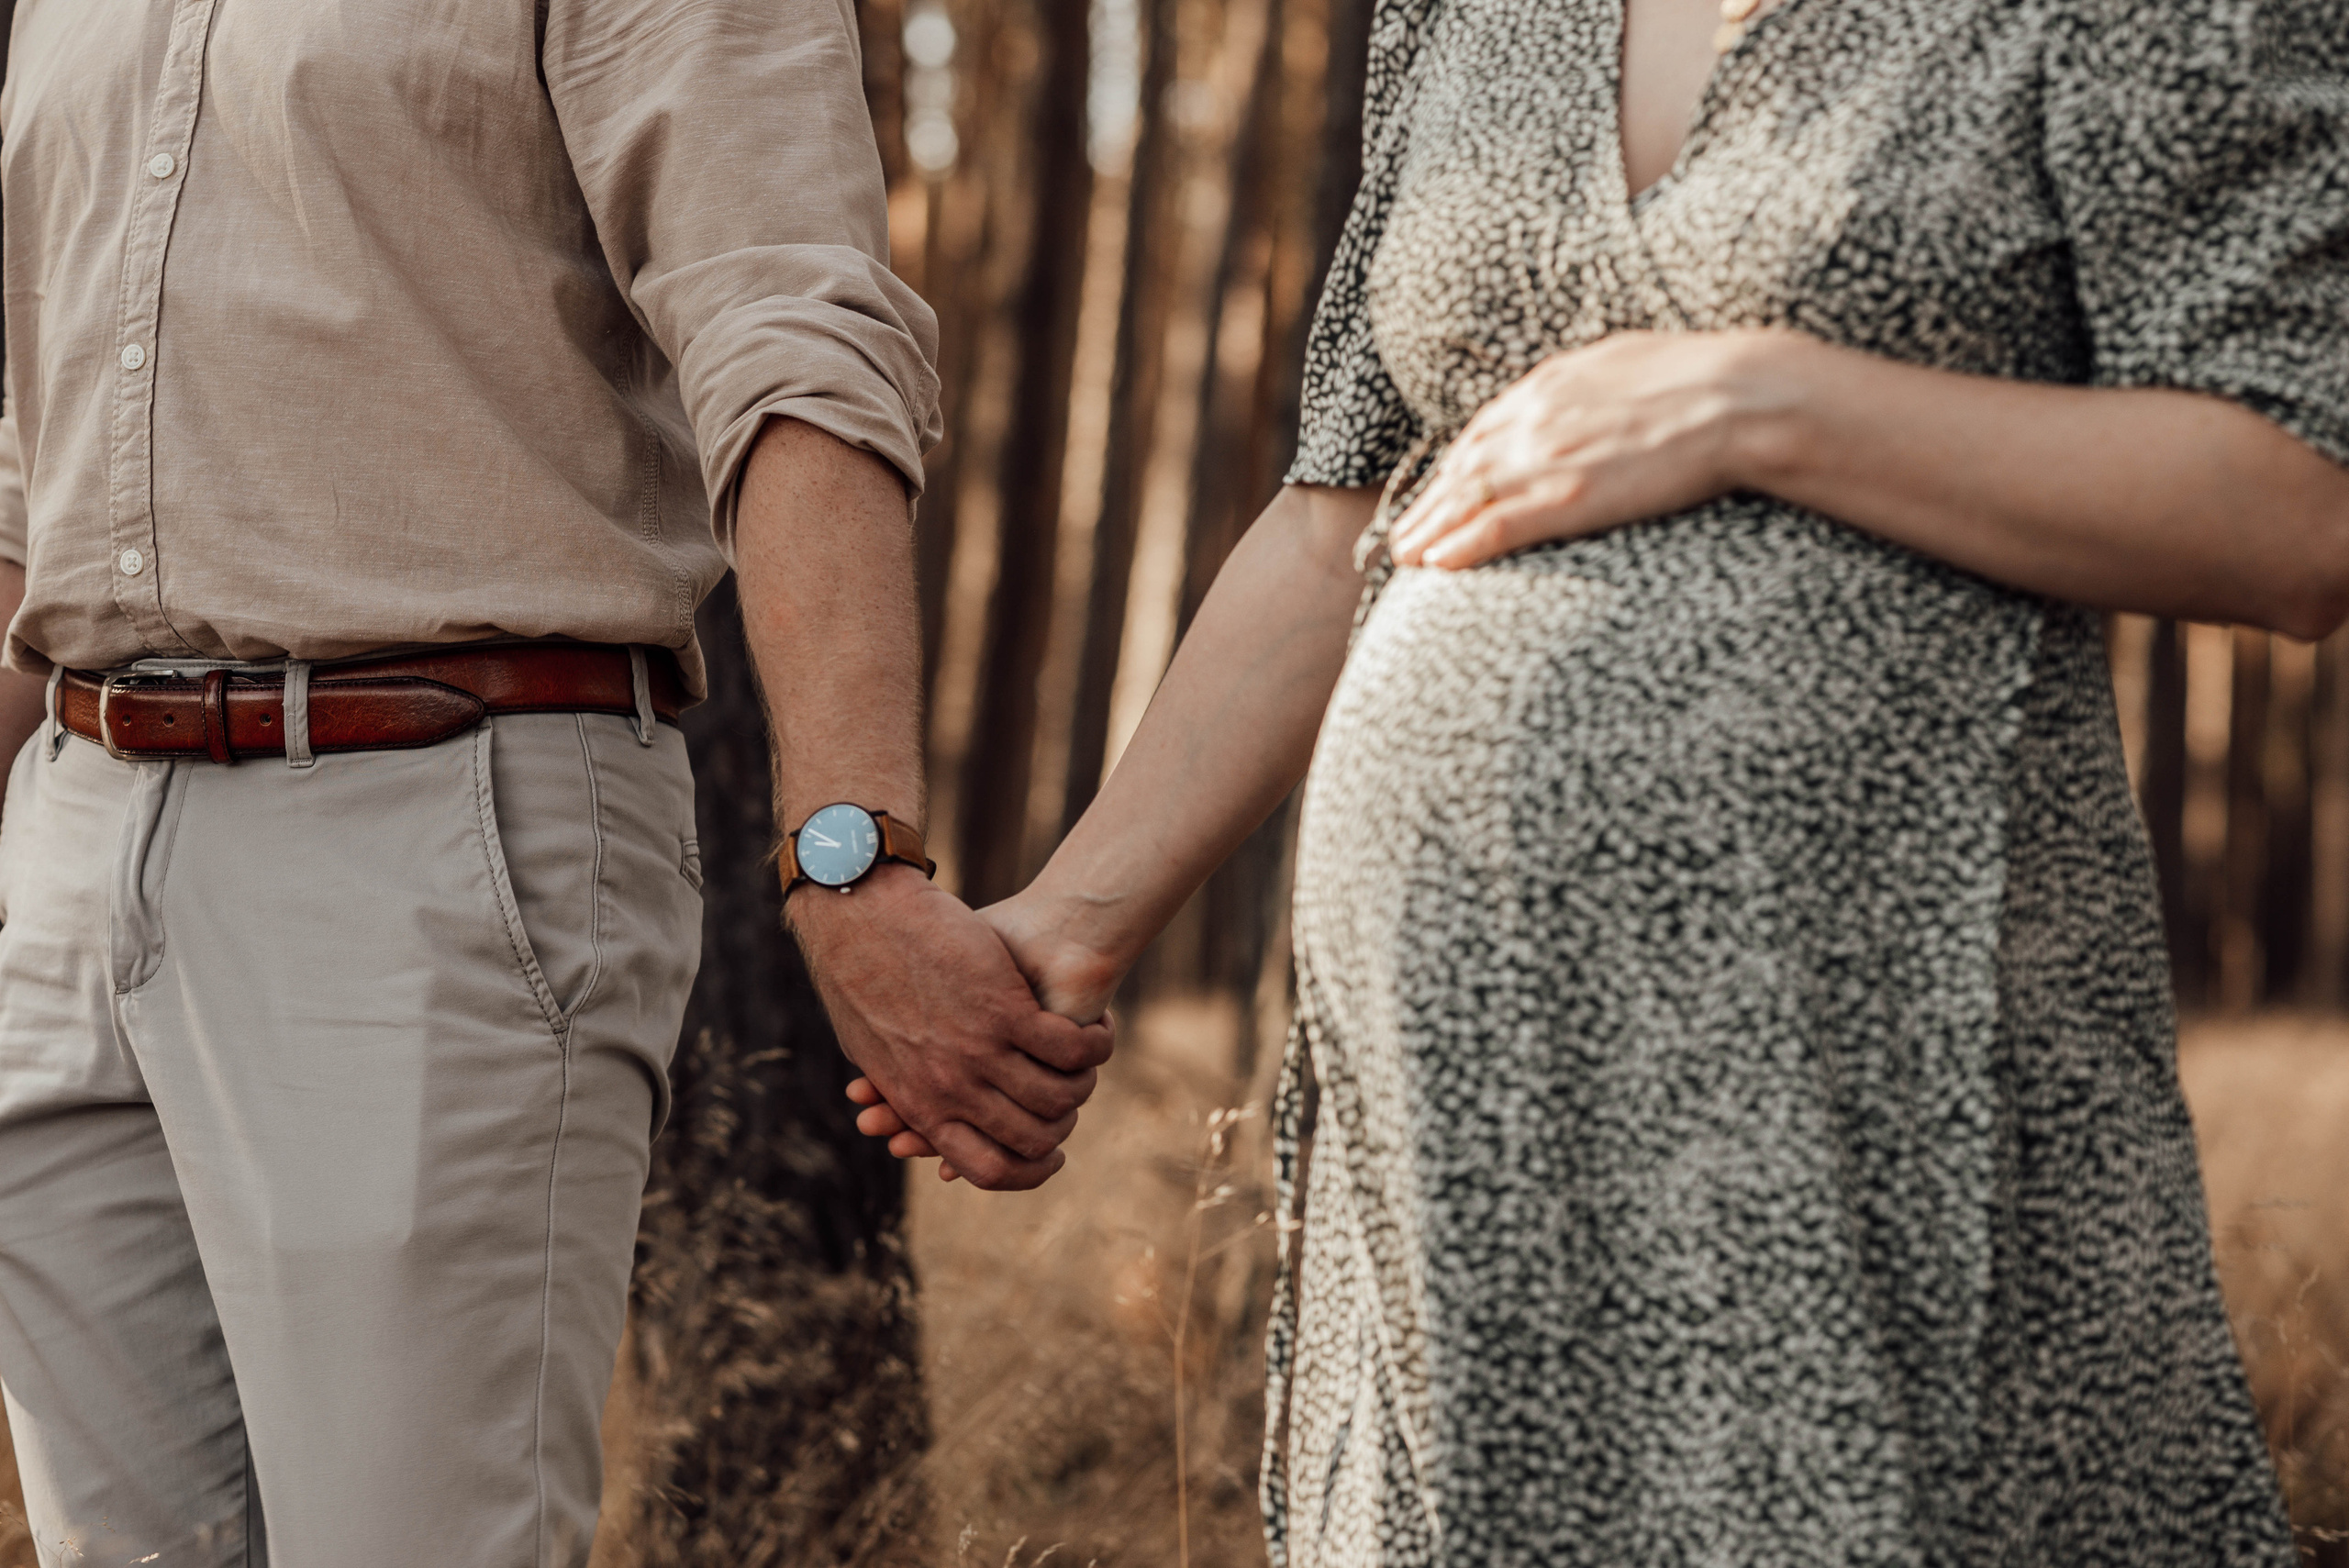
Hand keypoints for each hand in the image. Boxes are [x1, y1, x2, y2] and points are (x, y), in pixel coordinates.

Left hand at [792, 864, 1112, 1189]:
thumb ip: (903, 1087)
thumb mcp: (873, 1049)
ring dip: (1083, 1082)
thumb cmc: (862, 977)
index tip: (1050, 1155)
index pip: (987, 1168)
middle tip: (1073, 1100)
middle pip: (1033, 1138)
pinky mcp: (1004, 1010)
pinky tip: (1096, 1027)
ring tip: (1087, 1061)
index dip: (1028, 1171)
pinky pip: (1068, 1048)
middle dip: (1063, 1125)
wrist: (860, 918)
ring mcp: (979, 1052)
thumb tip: (914, 1116)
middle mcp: (953, 1091)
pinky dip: (1092, 1042)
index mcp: (923, 1106)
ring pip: (1058, 1097)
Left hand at [1386, 329, 1796, 569]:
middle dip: (1428, 505)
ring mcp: (1548, 458)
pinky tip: (1438, 564)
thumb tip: (1585, 395)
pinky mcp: (1568, 496)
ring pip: (1467, 500)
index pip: (1482, 431)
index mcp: (1549, 384)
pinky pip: (1499, 525)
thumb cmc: (1703, 378)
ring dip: (1430, 532)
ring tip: (1405, 558)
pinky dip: (1463, 544)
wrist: (1740, 395)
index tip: (1437, 492)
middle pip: (1463, 469)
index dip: (1453, 468)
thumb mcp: (1629, 364)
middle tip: (1401, 537)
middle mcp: (1534, 419)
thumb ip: (1591, 385)